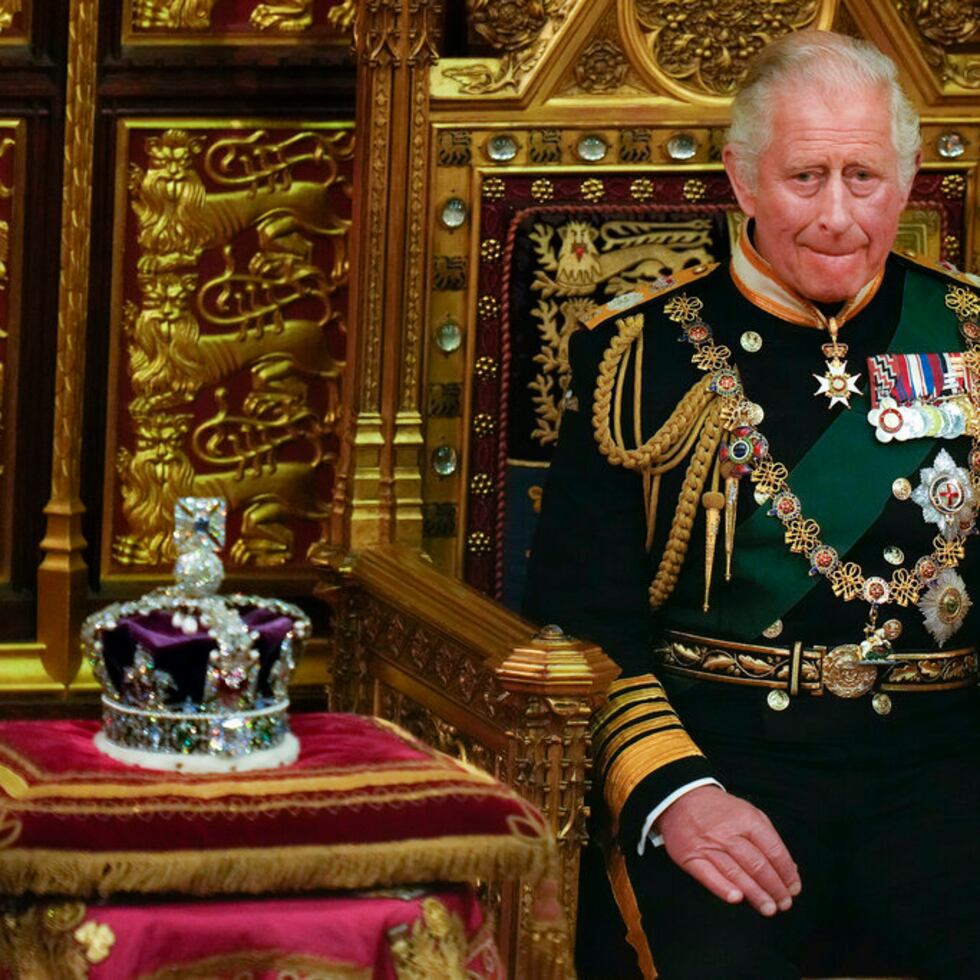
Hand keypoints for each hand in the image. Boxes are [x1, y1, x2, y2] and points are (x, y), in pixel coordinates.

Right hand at [655, 785, 800, 916]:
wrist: (680, 798)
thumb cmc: (720, 810)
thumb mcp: (748, 813)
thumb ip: (769, 839)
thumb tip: (790, 868)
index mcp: (746, 819)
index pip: (773, 850)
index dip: (786, 872)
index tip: (794, 888)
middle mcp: (728, 832)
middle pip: (757, 864)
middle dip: (774, 887)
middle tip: (784, 904)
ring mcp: (708, 845)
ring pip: (736, 873)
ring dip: (755, 894)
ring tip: (769, 909)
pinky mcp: (690, 856)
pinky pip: (708, 875)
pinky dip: (722, 887)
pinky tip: (736, 898)